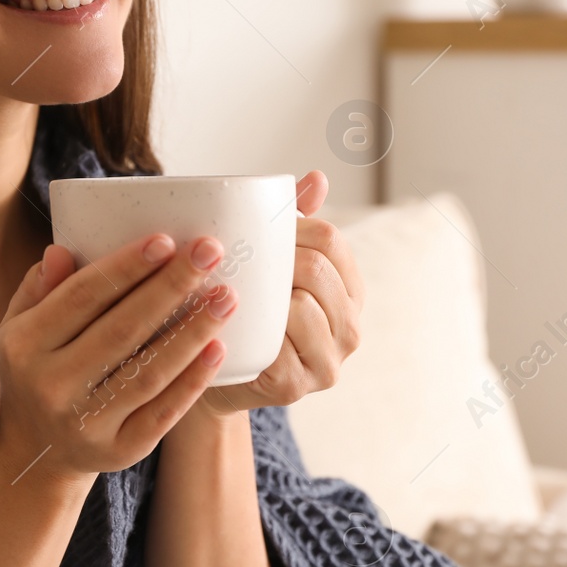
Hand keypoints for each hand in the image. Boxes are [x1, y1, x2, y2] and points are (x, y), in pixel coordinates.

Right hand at [0, 231, 240, 481]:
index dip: (125, 268)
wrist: (37, 451)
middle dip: (170, 287)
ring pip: (148, 371)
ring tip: (226, 297)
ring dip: (192, 331)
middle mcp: (51, 386)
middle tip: (210, 251)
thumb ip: (40, 288)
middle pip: (122, 329)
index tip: (166, 241)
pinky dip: (193, 380)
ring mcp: (85, 423)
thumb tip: (61, 250)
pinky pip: (163, 411)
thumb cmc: (36, 369)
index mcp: (23, 345)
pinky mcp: (118, 451)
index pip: (82, 297)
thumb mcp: (19, 327)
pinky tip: (218, 348)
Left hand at [193, 170, 363, 416]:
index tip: (251, 230)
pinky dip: (250, 329)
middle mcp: (350, 329)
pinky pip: (276, 346)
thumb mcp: (271, 266)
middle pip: (316, 270)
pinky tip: (227, 320)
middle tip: (228, 254)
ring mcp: (327, 363)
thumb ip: (295, 224)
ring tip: (227, 286)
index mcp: (350, 292)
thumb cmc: (245, 311)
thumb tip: (316, 178)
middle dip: (272, 258)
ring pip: (300, 307)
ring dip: (261, 294)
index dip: (290, 228)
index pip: (331, 240)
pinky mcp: (295, 388)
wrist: (216, 374)